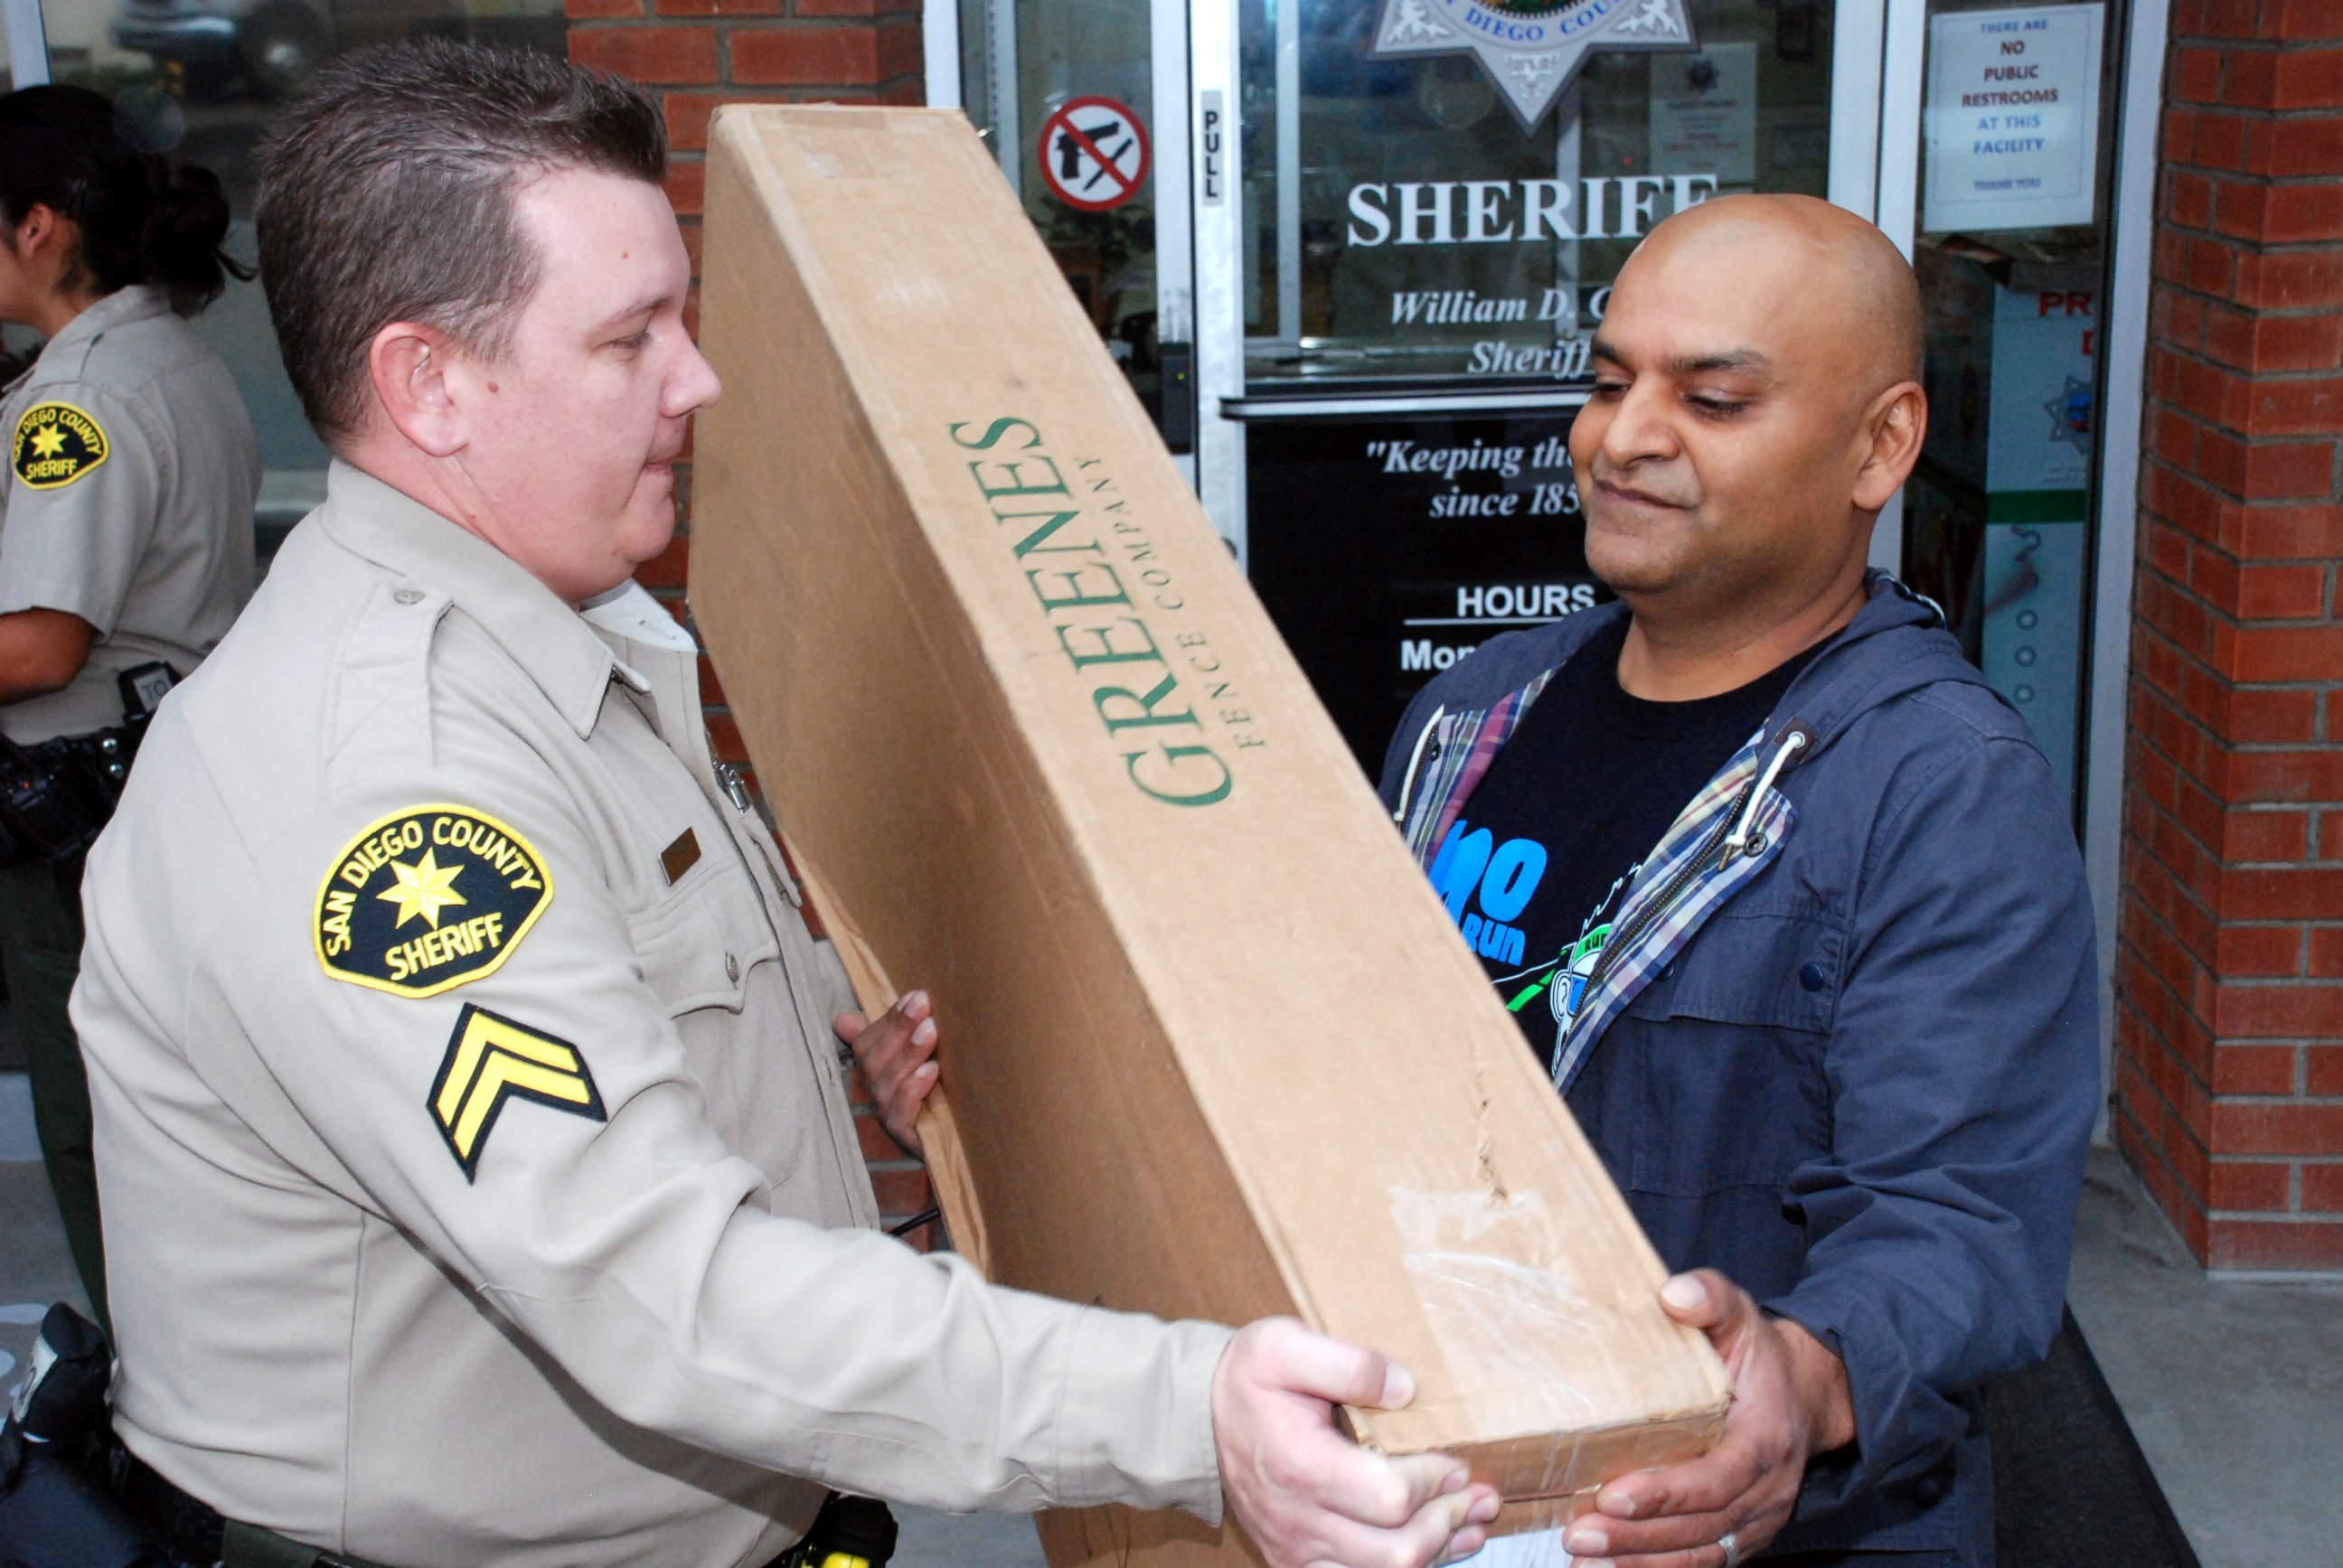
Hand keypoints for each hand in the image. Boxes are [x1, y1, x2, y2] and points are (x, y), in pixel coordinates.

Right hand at [833, 991, 937, 1154]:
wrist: (957, 1141)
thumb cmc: (935, 1091)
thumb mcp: (916, 1058)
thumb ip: (891, 1033)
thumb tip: (841, 1018)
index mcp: (875, 1067)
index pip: (869, 1039)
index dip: (891, 1017)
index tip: (916, 995)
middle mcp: (876, 1089)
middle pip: (875, 1057)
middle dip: (899, 1027)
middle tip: (923, 1004)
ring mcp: (887, 1113)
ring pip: (888, 1081)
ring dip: (909, 1052)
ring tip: (931, 1030)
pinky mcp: (903, 1135)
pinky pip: (900, 1112)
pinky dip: (913, 1089)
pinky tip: (932, 1070)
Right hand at [1211, 1318, 1501, 1567]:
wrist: (1195, 1418)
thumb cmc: (1245, 1378)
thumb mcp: (1284, 1345)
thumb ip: (1347, 1363)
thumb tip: (1405, 1388)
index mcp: (1300, 1465)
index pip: (1389, 1497)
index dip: (1434, 1482)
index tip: (1456, 1460)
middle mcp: (1299, 1519)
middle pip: (1396, 1551)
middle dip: (1448, 1523)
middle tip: (1479, 1496)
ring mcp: (1297, 1548)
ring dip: (1438, 1552)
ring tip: (1472, 1522)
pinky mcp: (1297, 1560)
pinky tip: (1436, 1546)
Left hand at [1563, 1271, 1853, 1567]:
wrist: (1804, 1395)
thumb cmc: (1758, 1355)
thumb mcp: (1740, 1314)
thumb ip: (1710, 1297)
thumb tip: (1675, 1295)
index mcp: (1765, 1440)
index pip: (1717, 1477)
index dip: (1667, 1492)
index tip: (1612, 1494)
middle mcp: (1766, 1491)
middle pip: (1701, 1527)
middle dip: (1637, 1537)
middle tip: (1578, 1535)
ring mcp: (1755, 1520)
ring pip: (1699, 1553)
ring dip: (1640, 1562)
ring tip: (1583, 1560)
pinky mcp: (1740, 1534)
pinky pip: (1701, 1562)